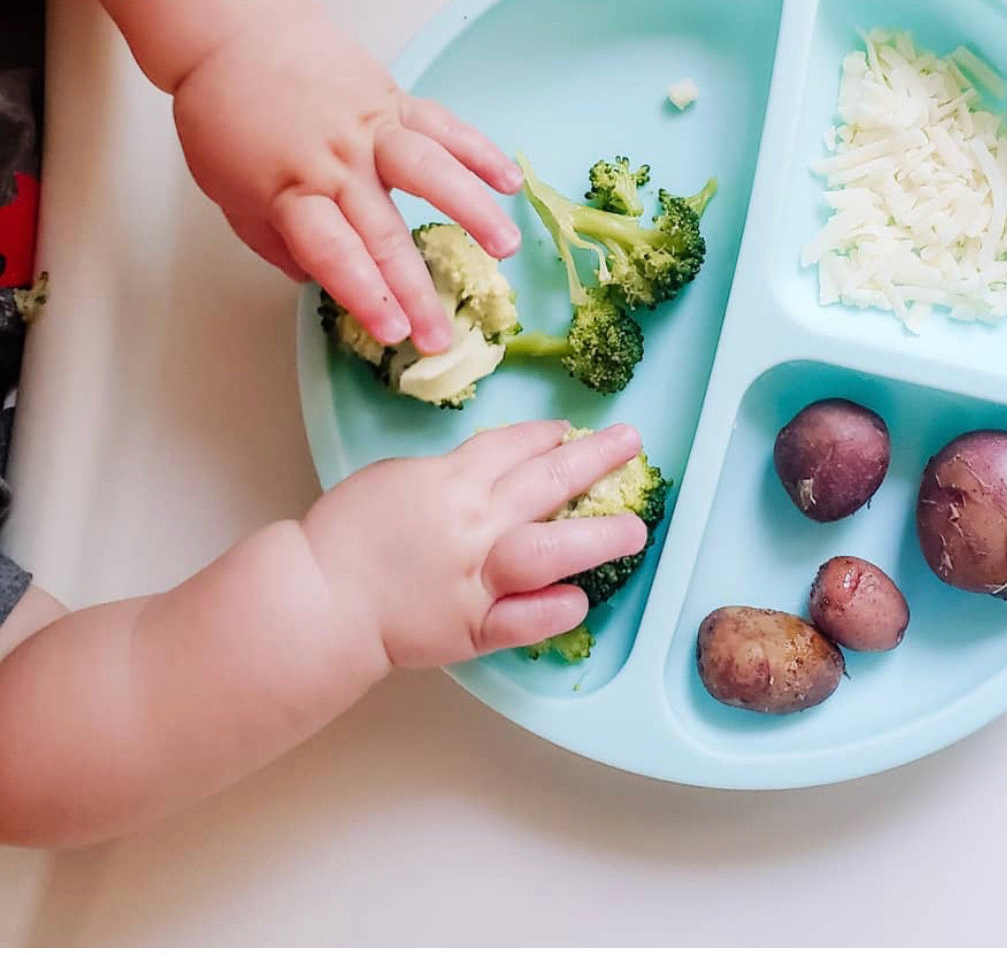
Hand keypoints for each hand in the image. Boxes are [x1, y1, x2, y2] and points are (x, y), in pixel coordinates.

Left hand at [172, 3, 522, 349]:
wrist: (236, 30)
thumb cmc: (225, 117)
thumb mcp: (230, 192)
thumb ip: (276, 239)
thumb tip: (320, 279)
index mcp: (291, 190)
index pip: (334, 253)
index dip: (365, 295)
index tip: (392, 334)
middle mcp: (336, 161)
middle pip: (383, 233)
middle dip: (415, 290)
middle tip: (442, 336)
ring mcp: (370, 127)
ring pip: (429, 171)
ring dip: (470, 212)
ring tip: (505, 249)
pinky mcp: (393, 97)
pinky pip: (443, 125)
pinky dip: (479, 151)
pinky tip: (510, 182)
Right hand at [301, 421, 649, 666]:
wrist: (318, 600)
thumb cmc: (344, 534)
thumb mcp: (393, 479)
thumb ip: (446, 477)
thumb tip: (485, 474)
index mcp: (450, 482)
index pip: (511, 448)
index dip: (545, 437)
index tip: (569, 431)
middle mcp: (474, 526)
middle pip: (546, 484)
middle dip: (594, 459)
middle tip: (631, 443)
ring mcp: (477, 580)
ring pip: (549, 551)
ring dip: (597, 538)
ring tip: (635, 531)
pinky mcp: (473, 629)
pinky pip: (525, 620)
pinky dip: (555, 610)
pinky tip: (582, 599)